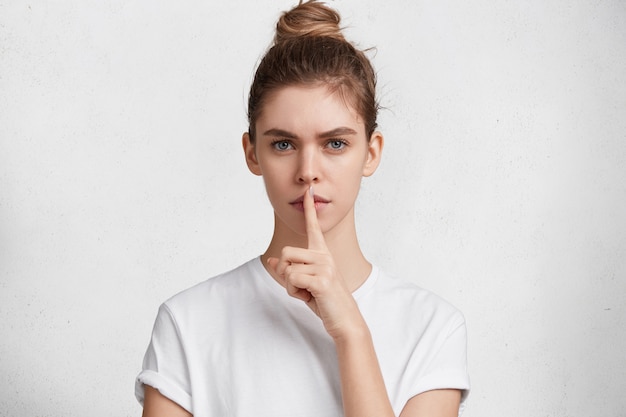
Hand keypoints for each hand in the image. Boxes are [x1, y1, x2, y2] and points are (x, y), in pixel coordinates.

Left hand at [267, 186, 360, 338]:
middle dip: (284, 272)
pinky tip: (309, 297)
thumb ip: (289, 271)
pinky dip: (294, 292)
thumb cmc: (325, 301)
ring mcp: (324, 267)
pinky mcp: (321, 280)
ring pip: (287, 268)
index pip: (313, 227)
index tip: (309, 191)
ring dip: (290, 286)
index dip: (309, 209)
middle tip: (299, 286)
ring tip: (307, 293)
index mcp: (322, 254)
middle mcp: (324, 256)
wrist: (344, 319)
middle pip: (286, 252)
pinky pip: (292, 279)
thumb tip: (272, 261)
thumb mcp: (304, 284)